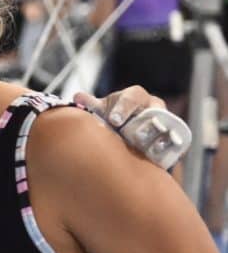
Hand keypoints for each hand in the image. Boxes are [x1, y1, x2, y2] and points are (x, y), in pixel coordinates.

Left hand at [74, 88, 189, 170]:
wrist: (131, 133)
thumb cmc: (115, 117)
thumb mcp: (103, 110)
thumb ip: (91, 105)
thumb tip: (76, 97)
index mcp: (135, 96)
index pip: (132, 96)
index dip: (124, 107)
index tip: (114, 120)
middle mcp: (154, 105)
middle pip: (153, 111)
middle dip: (142, 123)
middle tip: (131, 135)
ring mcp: (166, 120)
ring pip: (166, 125)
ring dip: (157, 136)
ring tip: (147, 148)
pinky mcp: (175, 136)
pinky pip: (176, 141)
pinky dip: (170, 147)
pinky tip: (159, 156)